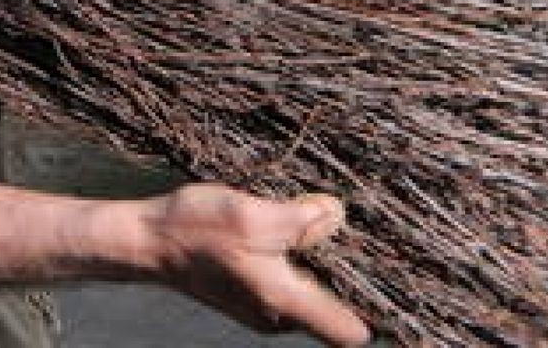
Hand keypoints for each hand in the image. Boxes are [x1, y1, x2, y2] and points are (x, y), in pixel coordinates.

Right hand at [148, 184, 368, 346]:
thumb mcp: (253, 216)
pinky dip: (297, 259)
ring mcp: (262, 306)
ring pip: (311, 290)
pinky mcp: (249, 292)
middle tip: (365, 235)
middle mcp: (277, 315)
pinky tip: (292, 226)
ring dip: (321, 262)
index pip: (349, 331)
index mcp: (285, 302)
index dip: (381, 316)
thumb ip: (302, 219)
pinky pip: (289, 282)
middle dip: (352, 275)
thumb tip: (337, 215)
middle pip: (335, 308)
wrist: (145, 240)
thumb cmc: (194, 231)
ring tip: (325, 222)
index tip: (402, 291)